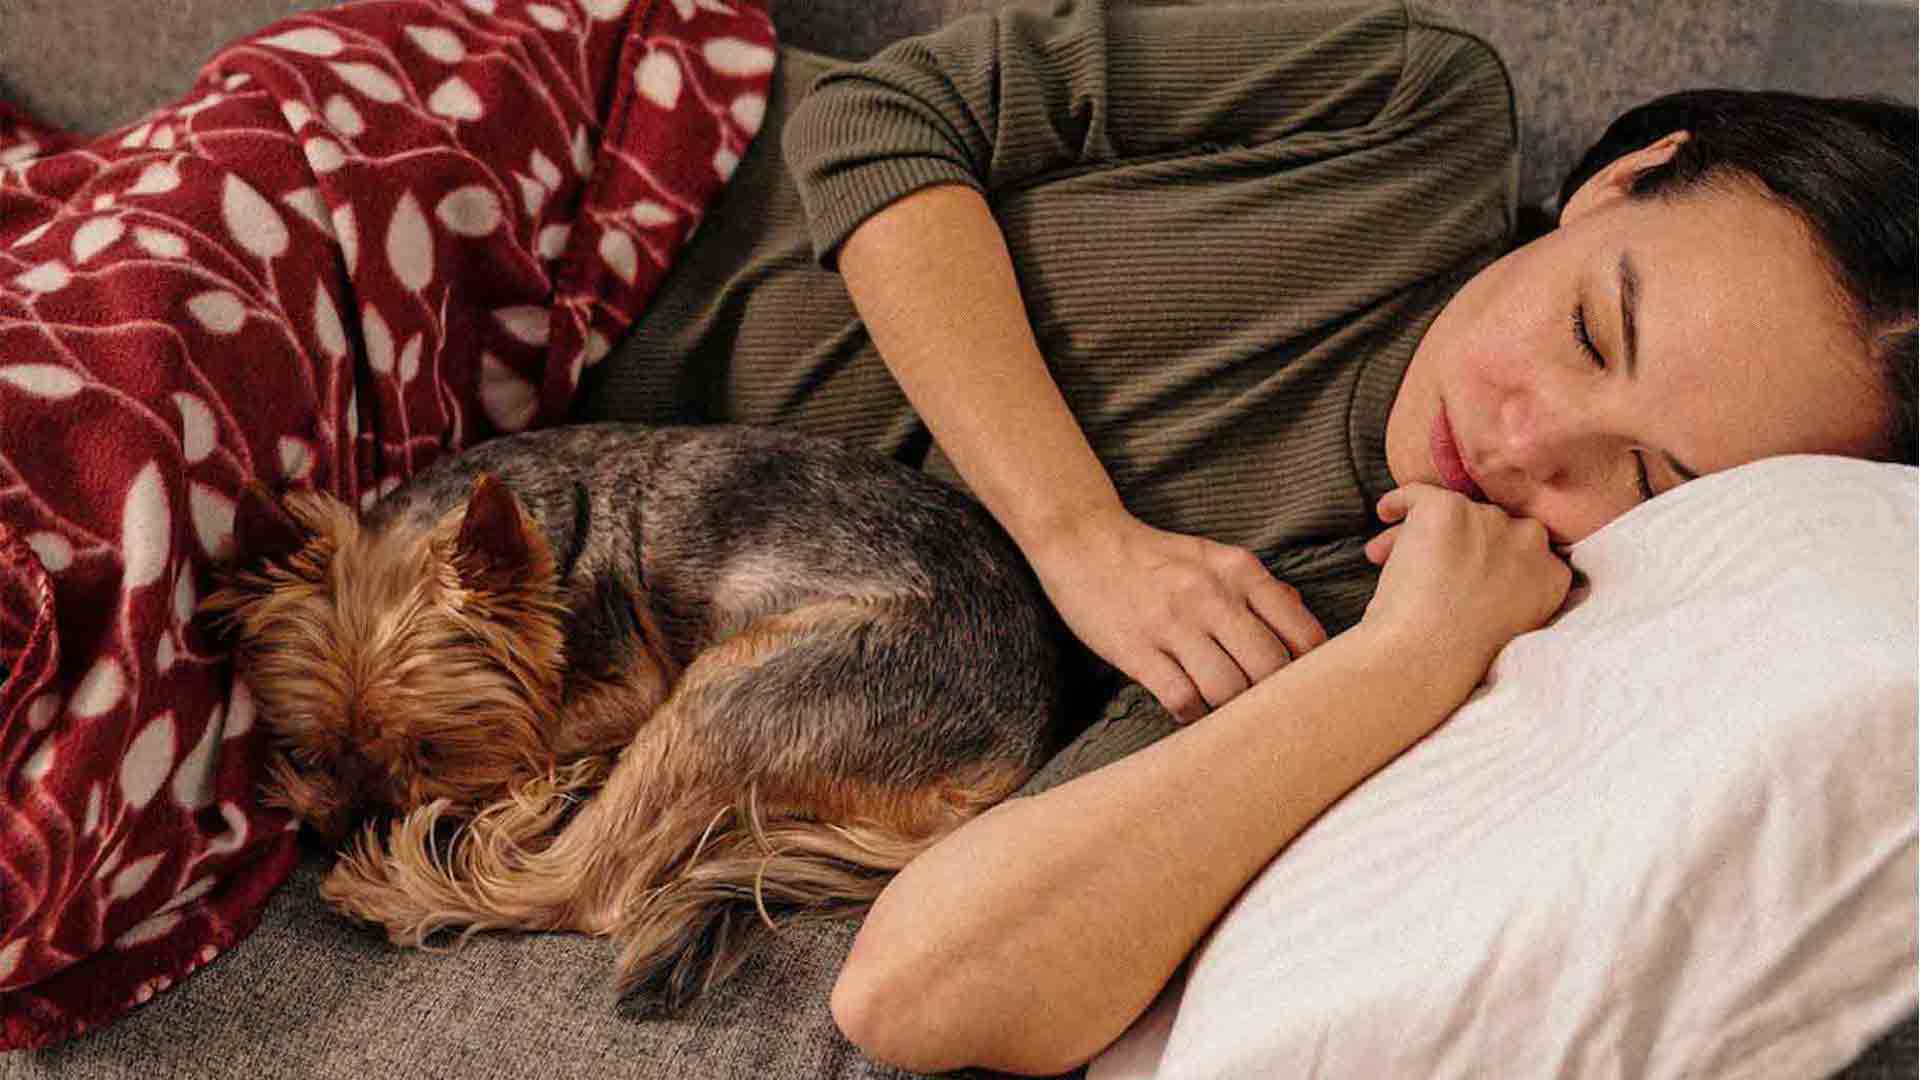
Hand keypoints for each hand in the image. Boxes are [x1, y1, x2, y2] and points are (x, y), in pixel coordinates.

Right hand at [1023, 508, 1325, 722]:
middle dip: (1273, 698)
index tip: (1301, 686)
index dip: (1312, 672)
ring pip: (1228, 690)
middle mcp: (1213, 595)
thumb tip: (1302, 623)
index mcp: (1241, 571)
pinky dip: (1193, 714)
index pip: (1303, 635)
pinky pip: (1182, 699)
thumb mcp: (1215, 558)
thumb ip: (1261, 591)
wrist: (1084, 542)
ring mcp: (1173, 623)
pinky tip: (1190, 708)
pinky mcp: (1137, 649)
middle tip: (1264, 709)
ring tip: (1226, 711)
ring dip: (1231, 710)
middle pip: (1270, 669)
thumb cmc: (1157, 558)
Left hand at [1362, 484, 1571, 674]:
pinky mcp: (1449, 508)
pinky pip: (1418, 494)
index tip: (1463, 573)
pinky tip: (1385, 513)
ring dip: (1419, 534)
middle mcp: (1530, 540)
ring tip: (1384, 557)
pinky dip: (1398, 502)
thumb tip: (1479, 571)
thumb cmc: (1456, 655)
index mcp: (1552, 575)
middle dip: (1456, 545)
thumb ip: (1510, 591)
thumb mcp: (1510, 624)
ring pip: (1453, 515)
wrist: (1427, 655)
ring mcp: (1490, 519)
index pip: (1522, 550)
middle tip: (1423, 568)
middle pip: (1488, 527)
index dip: (1489, 558)